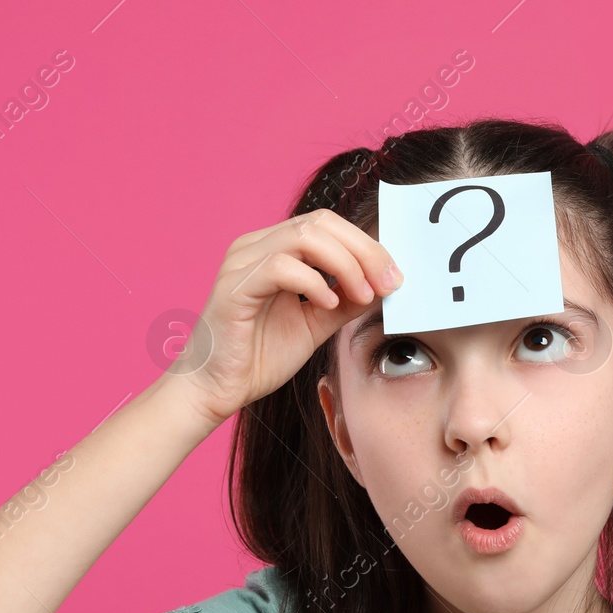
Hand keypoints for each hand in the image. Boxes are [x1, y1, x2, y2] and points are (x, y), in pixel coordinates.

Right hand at [172, 209, 400, 424]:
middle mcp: (256, 246)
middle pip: (321, 222)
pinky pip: (280, 266)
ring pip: (304, 237)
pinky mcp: (234, 287)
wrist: (217, 389)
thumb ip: (346, 301)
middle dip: (364, 251)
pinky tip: (326, 304)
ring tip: (362, 295)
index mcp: (275, 249)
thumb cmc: (258, 357)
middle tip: (388, 283)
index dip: (367, 246)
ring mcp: (243, 262)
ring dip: (345, 264)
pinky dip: (312, 282)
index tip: (395, 278)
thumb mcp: (316, 324)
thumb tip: (384, 285)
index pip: (328, 226)